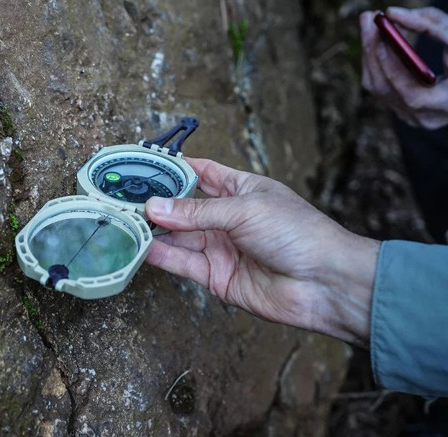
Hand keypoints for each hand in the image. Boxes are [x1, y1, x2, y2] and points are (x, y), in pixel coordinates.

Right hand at [145, 158, 379, 346]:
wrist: (325, 283)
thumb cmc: (298, 234)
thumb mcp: (244, 210)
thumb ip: (196, 212)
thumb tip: (154, 207)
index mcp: (242, 189)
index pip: (201, 173)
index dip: (173, 168)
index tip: (142, 164)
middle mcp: (228, 218)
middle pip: (183, 207)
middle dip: (155, 202)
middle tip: (122, 197)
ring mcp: (221, 248)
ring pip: (178, 236)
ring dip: (153, 230)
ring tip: (123, 221)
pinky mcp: (217, 277)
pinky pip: (183, 263)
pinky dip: (162, 255)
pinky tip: (141, 245)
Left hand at [360, 7, 447, 128]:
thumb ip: (437, 26)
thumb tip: (395, 14)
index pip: (412, 96)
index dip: (393, 70)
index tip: (382, 42)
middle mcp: (426, 117)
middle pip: (386, 89)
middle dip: (373, 51)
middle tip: (369, 19)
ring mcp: (412, 117)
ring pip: (378, 88)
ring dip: (371, 53)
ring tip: (370, 23)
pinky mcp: (404, 110)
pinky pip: (382, 87)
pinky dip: (378, 61)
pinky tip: (379, 39)